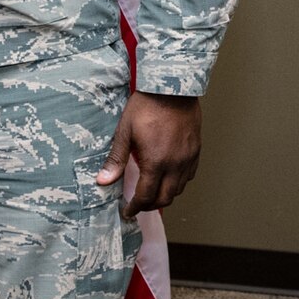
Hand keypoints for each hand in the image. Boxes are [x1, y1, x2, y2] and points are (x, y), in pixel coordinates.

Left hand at [96, 91, 200, 217]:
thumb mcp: (125, 132)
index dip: (135, 207)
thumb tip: (103, 181)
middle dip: (150, 206)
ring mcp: (188, 158)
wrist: (172, 88)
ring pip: (179, 189)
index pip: (145, 196)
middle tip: (138, 205)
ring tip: (152, 192)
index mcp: (156, 162)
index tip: (127, 211)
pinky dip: (178, 183)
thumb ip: (116, 159)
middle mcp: (175, 164)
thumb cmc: (147, 107)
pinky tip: (169, 177)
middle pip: (165, 198)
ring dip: (165, 195)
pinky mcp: (196, 151)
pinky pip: (189, 176)